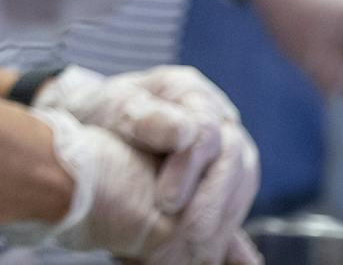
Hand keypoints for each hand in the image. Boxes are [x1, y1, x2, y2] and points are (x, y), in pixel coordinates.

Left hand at [34, 66, 260, 262]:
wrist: (100, 125)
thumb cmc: (106, 113)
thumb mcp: (115, 108)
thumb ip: (143, 117)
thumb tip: (183, 131)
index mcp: (192, 94)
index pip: (207, 131)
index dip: (189, 169)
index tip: (164, 203)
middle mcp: (220, 119)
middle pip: (234, 161)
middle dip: (212, 204)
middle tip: (187, 236)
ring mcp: (228, 148)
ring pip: (242, 185)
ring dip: (223, 222)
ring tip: (197, 252)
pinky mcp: (226, 178)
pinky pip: (235, 204)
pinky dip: (226, 232)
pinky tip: (210, 256)